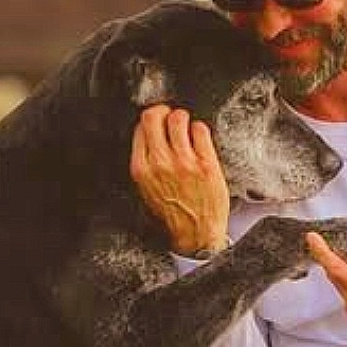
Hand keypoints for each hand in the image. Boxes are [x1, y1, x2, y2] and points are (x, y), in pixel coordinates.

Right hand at [130, 105, 229, 256]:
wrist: (196, 234)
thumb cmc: (173, 214)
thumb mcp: (147, 189)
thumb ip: (146, 162)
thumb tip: (148, 136)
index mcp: (142, 169)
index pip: (140, 127)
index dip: (150, 120)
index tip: (156, 121)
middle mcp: (161, 163)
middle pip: (155, 116)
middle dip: (163, 112)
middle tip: (170, 116)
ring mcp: (185, 162)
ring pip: (179, 118)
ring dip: (183, 118)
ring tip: (185, 126)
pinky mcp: (206, 163)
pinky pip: (200, 130)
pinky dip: (199, 129)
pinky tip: (198, 137)